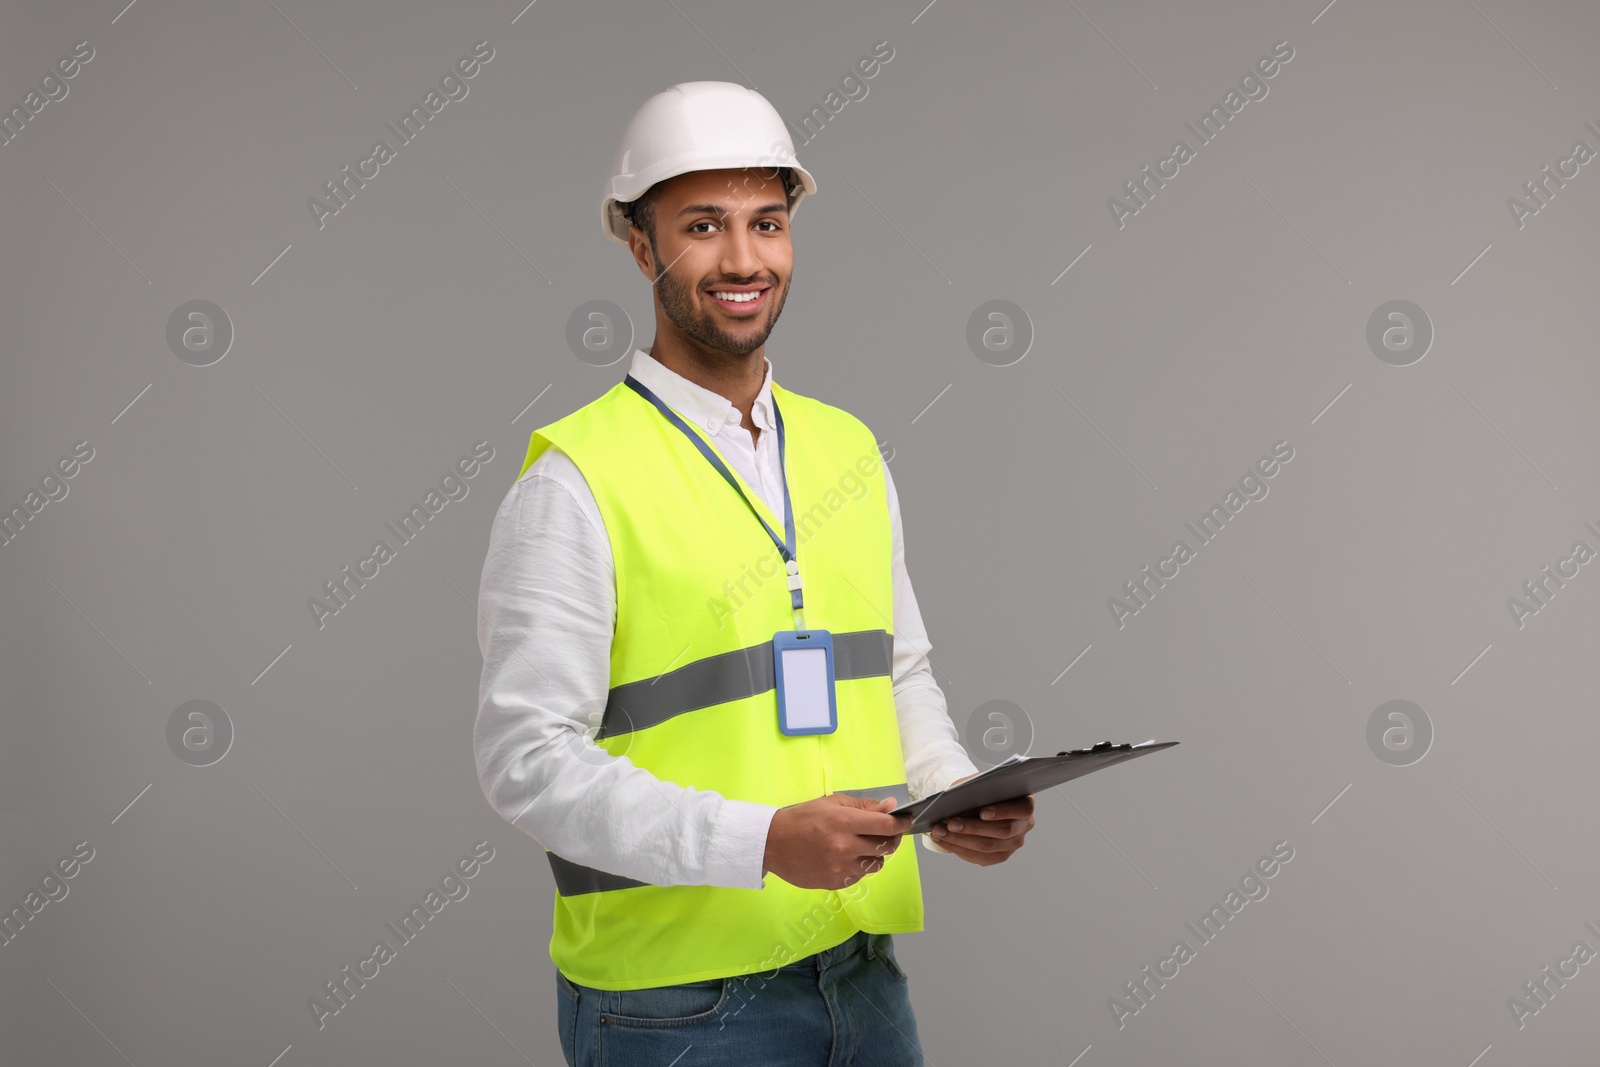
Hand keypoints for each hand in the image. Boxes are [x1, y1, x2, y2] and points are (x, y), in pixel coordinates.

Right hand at [761, 794, 905, 889]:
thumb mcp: (832, 803)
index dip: (902, 823)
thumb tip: (891, 807)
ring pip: (877, 863)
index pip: (886, 825)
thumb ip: (864, 806)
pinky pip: (861, 875)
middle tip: (888, 832)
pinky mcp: (836, 883)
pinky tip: (847, 856)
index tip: (907, 821)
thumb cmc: (803, 818)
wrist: (773, 844)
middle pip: (886, 846)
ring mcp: (841, 868)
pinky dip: (860, 865)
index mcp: (844, 823)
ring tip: (863, 845)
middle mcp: (845, 847)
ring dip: (876, 854)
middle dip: (892, 838)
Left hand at [930, 773, 1034, 865]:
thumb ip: (978, 788)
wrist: (981, 802)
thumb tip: (959, 798)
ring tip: (939, 831)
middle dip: (973, 828)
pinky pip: (979, 857)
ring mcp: (1013, 844)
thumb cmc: (982, 791)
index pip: (1022, 809)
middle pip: (1002, 831)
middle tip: (951, 823)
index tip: (983, 812)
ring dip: (960, 840)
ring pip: (987, 847)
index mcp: (1025, 803)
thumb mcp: (982, 784)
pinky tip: (943, 841)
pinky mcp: (999, 855)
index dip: (1004, 811)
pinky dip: (958, 849)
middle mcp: (1024, 826)